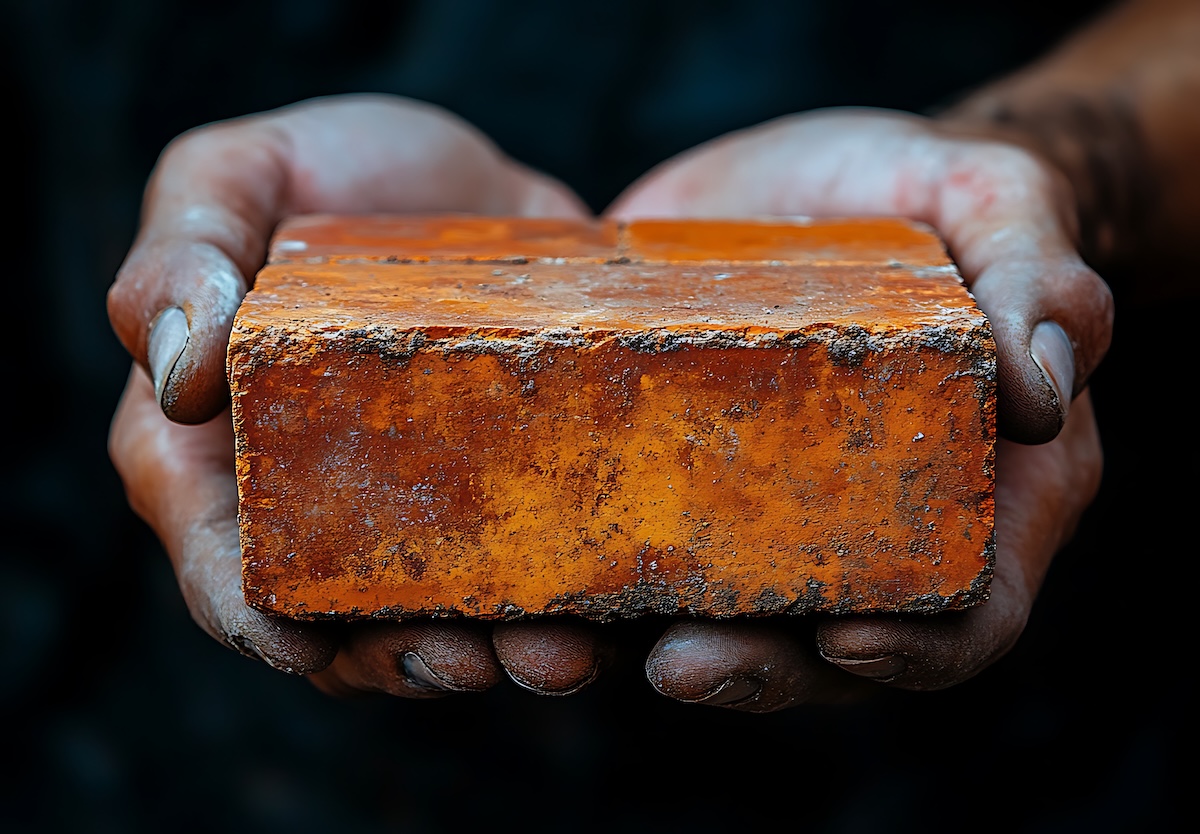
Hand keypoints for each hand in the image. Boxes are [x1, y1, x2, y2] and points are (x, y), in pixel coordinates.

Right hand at [107, 94, 606, 696]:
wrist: (479, 185)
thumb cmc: (335, 175)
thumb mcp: (237, 175)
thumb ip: (181, 255)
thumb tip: (172, 375)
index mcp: (227, 456)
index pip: (222, 564)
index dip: (252, 619)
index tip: (305, 647)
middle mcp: (323, 511)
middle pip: (342, 626)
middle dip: (400, 658)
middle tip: (465, 658)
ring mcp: (426, 520)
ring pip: (446, 623)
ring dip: (499, 655)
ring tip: (557, 652)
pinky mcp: (514, 505)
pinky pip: (535, 581)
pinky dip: (569, 606)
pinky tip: (610, 611)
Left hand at [606, 108, 1107, 708]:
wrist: (812, 174)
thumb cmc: (929, 193)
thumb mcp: (998, 199)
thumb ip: (1041, 275)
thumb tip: (1045, 390)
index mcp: (970, 489)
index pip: (968, 609)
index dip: (919, 648)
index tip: (846, 639)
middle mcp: (858, 525)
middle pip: (822, 645)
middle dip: (752, 668)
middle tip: (679, 664)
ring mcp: (749, 510)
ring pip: (706, 617)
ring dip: (635, 647)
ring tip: (563, 645)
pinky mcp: (660, 473)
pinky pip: (616, 545)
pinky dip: (562, 577)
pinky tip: (506, 575)